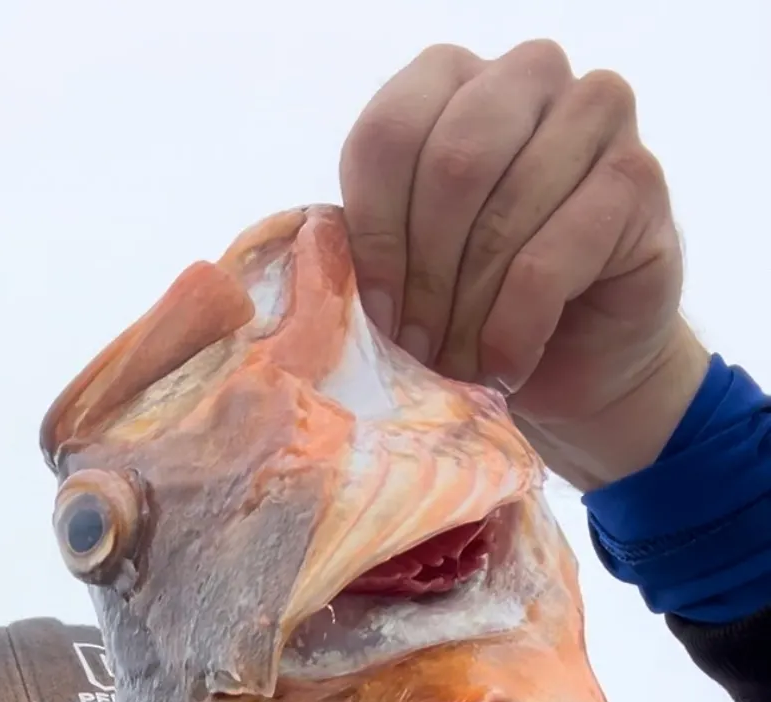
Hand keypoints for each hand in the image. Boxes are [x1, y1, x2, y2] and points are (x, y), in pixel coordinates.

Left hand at [338, 40, 710, 489]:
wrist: (572, 358)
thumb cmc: (472, 305)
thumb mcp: (404, 268)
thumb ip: (366, 245)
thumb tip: (322, 267)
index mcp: (449, 81)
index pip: (388, 134)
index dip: (374, 236)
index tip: (377, 313)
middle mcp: (526, 76)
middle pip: (451, 165)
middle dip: (424, 275)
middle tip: (416, 346)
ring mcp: (595, 114)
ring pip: (502, 215)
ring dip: (467, 311)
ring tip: (458, 364)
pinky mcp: (639, 178)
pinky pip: (549, 260)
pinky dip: (513, 329)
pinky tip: (504, 366)